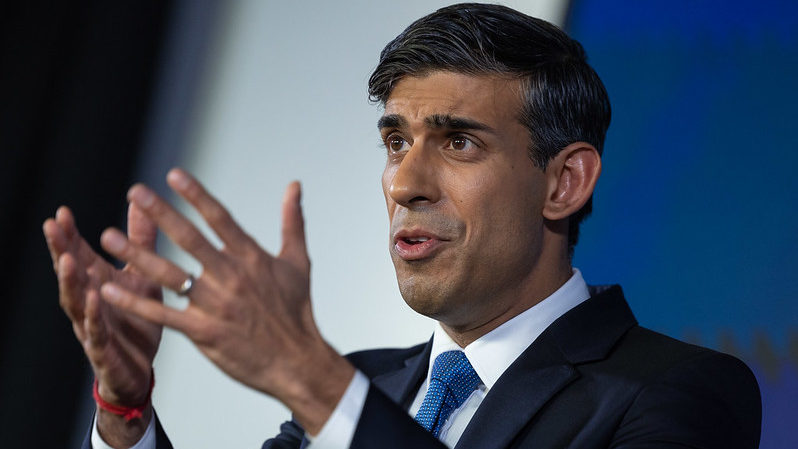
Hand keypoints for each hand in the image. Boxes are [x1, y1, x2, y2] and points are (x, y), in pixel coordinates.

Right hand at [44, 202, 161, 444]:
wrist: (141, 369)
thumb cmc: (138, 319)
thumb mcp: (142, 276)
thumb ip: (140, 241)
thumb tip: (142, 202)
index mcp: (97, 284)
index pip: (77, 255)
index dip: (68, 235)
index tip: (61, 211)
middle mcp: (89, 302)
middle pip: (70, 274)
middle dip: (60, 250)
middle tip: (52, 227)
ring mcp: (93, 327)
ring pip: (75, 302)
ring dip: (69, 281)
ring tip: (67, 259)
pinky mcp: (104, 350)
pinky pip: (96, 332)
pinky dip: (93, 316)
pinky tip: (94, 299)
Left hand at [98, 168, 354, 433]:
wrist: (297, 362)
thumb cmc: (297, 311)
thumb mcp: (298, 261)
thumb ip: (292, 221)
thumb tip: (294, 185)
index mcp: (252, 257)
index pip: (220, 218)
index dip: (196, 195)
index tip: (173, 174)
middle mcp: (232, 277)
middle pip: (190, 239)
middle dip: (161, 213)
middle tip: (135, 191)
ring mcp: (217, 305)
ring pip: (169, 275)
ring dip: (136, 255)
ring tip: (108, 237)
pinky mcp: (204, 332)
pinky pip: (163, 315)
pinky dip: (135, 303)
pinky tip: (110, 290)